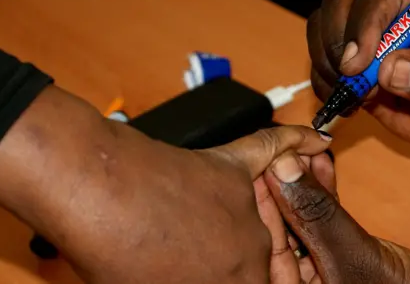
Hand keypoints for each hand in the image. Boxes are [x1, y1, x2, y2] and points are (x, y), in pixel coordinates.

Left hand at [0, 86, 331, 282]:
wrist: (92, 190)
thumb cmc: (111, 250)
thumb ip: (194, 283)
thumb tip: (208, 273)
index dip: (258, 277)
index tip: (239, 271)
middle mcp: (257, 248)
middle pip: (272, 259)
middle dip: (246, 263)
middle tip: (203, 254)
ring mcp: (247, 203)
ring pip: (269, 214)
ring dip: (260, 219)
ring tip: (206, 227)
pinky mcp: (231, 165)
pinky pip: (273, 150)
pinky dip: (295, 142)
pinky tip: (317, 141)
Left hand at [261, 151, 409, 283]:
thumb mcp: (353, 254)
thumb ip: (316, 214)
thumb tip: (284, 169)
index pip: (260, 239)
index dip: (262, 195)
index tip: (264, 159)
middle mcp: (298, 278)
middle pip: (276, 224)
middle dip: (279, 183)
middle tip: (281, 148)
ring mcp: (317, 263)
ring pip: (298, 215)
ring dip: (299, 180)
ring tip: (301, 148)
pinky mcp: (339, 248)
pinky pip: (321, 215)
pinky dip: (320, 190)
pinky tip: (318, 164)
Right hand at [308, 0, 409, 157]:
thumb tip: (390, 69)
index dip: (364, 22)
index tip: (360, 63)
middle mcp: (392, 13)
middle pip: (341, 0)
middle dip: (336, 39)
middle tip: (349, 78)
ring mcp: (367, 37)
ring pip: (322, 26)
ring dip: (326, 62)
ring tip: (353, 96)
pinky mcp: (352, 63)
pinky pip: (320, 60)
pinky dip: (323, 83)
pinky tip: (348, 104)